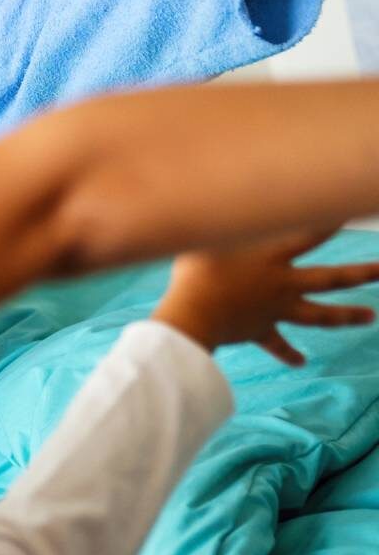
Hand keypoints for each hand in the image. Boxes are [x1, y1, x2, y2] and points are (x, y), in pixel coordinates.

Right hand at [154, 228, 378, 365]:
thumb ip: (217, 218)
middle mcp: (281, 283)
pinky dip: (289, 353)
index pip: (310, 234)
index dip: (331, 222)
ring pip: (319, 315)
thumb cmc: (194, 272)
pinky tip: (301, 362)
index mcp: (271, 257)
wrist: (193, 317)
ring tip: (371, 317)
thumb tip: (212, 192)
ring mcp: (274, 309)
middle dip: (361, 274)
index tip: (350, 211)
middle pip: (330, 279)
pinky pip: (278, 344)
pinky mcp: (259, 330)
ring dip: (346, 316)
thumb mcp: (204, 235)